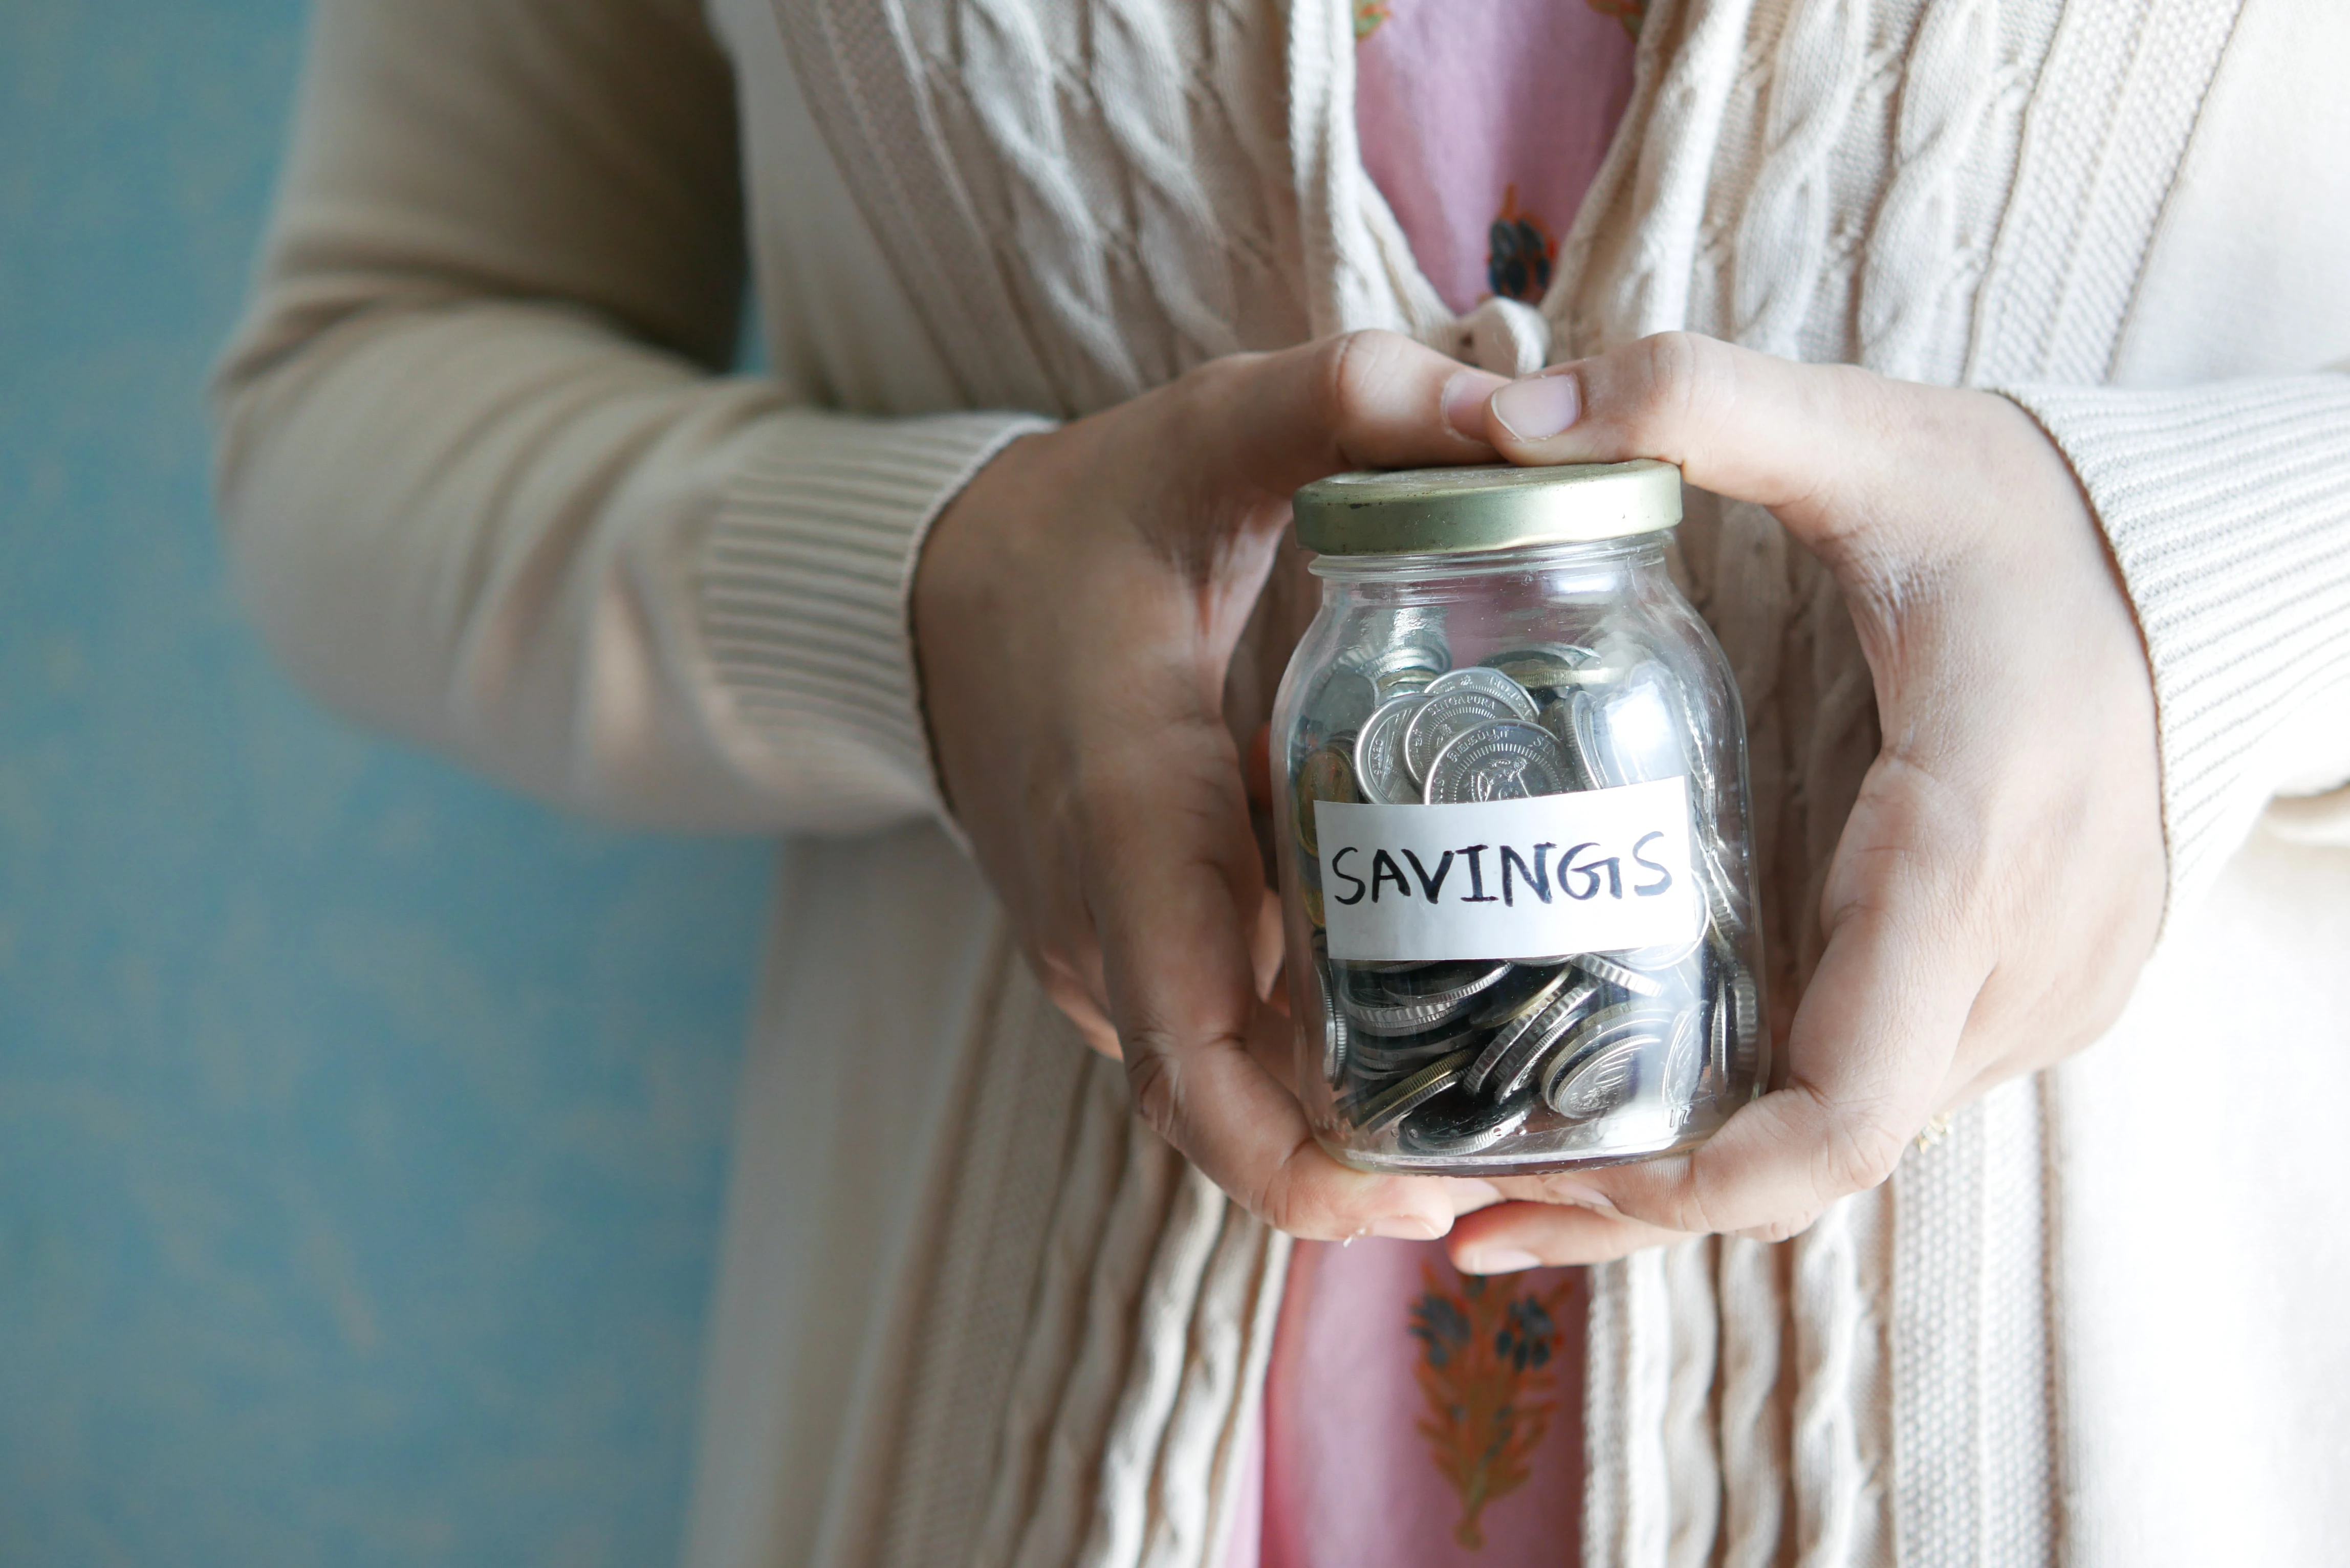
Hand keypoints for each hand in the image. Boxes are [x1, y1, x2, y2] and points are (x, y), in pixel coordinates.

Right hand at [913, 331, 1508, 1240]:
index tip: (1432, 1195)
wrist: (930, 593)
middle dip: (1365, 1165)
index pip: (1193, 1062)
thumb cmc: (1079, 523)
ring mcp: (1095, 954)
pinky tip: (1422, 1012)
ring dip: (1343, 1118)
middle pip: (1228, 1114)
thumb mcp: (1207, 434)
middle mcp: (1100, 923)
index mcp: (1128, 821)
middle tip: (1529, 1150)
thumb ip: (1348, 402)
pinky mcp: (1109, 954)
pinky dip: (1302, 1058)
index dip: (1302, 1167)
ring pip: (1223, 1089)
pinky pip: (1209, 1042)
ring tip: (1508, 1092)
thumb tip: (1524, 410)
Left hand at [1442, 333, 2165, 1269]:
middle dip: (1644, 1200)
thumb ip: (1700, 405)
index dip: (1700, 1181)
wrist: (2205, 567)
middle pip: (1817, 1157)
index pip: (1844, 1101)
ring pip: (1844, 1143)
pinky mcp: (2024, 994)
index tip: (1554, 1184)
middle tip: (1461, 1210)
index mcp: (1967, 847)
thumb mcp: (1874, 439)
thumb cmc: (2034, 515)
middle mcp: (2016, 962)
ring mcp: (2035, 996)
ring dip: (1689, 1177)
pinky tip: (1637, 1112)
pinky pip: (1875, 1096)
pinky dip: (1758, 1126)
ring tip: (1511, 1174)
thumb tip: (1503, 409)